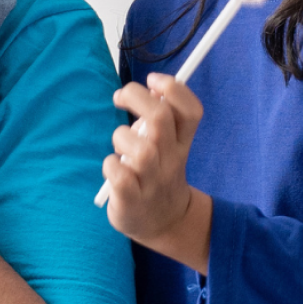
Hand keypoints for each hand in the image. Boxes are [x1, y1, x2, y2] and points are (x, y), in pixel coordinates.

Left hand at [102, 74, 210, 271]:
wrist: (165, 223)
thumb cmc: (159, 172)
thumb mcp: (170, 145)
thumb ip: (164, 118)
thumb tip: (150, 87)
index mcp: (182, 144)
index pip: (191, 112)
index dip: (174, 89)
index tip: (152, 81)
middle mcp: (172, 161)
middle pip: (159, 119)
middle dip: (135, 97)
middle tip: (120, 97)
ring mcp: (153, 182)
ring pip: (141, 149)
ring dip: (122, 137)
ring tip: (120, 147)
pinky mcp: (132, 200)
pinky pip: (120, 175)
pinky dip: (111, 165)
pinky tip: (114, 167)